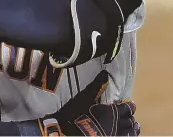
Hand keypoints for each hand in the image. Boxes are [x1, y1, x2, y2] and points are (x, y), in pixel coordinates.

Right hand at [19, 71, 139, 135]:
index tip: (130, 104)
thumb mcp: (85, 99)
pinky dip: (128, 135)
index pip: (127, 108)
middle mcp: (118, 123)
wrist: (73, 133)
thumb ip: (96, 88)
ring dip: (132, 127)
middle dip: (130, 117)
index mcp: (112, 111)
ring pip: (130, 131)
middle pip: (130, 120)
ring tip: (132, 125)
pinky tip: (126, 134)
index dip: (129, 106)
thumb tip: (104, 74)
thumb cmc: (78, 116)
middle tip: (129, 114)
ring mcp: (116, 134)